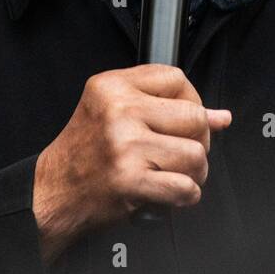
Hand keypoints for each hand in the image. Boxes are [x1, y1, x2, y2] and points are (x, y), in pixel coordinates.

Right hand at [32, 64, 231, 260]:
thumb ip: (165, 105)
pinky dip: (187, 195)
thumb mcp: (113, 110)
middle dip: (200, 140)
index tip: (188, 119)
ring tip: (178, 174)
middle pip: (194, 116)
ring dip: (196, 171)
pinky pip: (184, 186)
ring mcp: (125, 145)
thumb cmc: (84, 152)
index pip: (176, 78)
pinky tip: (173, 193)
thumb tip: (221, 116)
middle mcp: (119, 111)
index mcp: (112, 86)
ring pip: (195, 153)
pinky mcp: (130, 179)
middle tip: (184, 152)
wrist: (52, 191)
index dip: (192, 101)